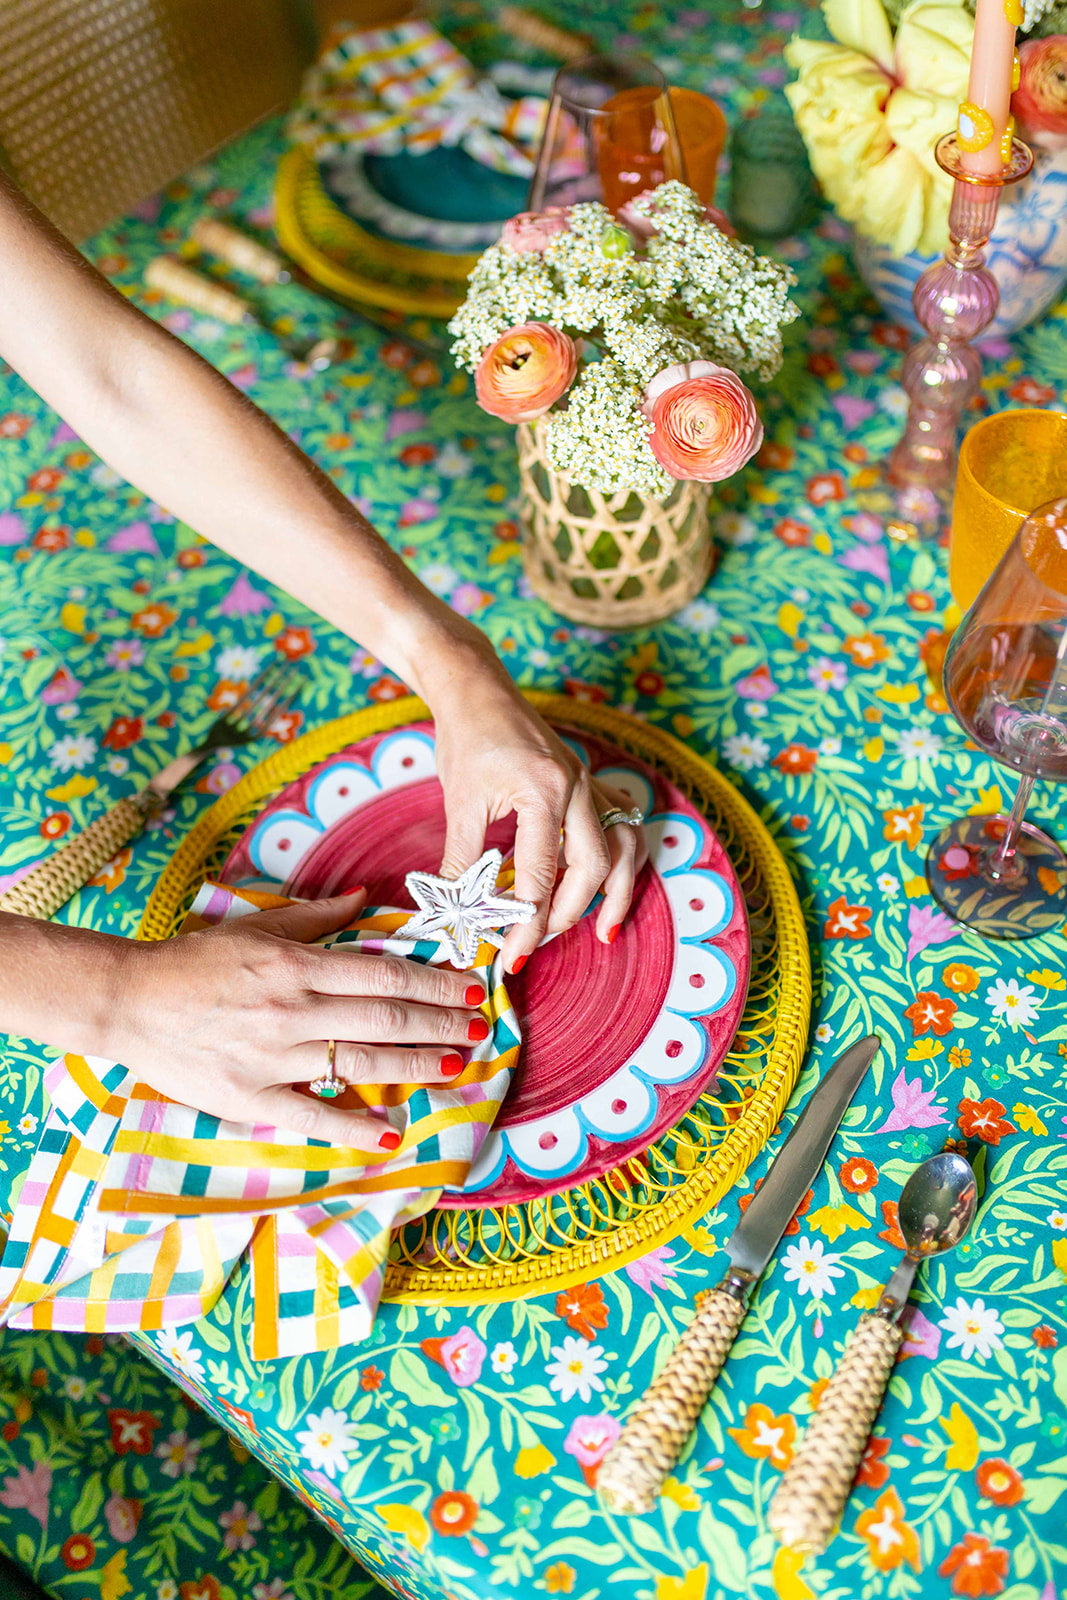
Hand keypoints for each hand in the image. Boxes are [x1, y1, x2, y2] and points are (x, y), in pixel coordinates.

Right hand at [109, 892, 486, 1145]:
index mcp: (296, 965)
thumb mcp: (257, 928)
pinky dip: (353, 1129)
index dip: (432, 982)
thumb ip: (317, 917)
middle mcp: (291, 1010)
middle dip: (440, 1023)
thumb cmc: (194, 961)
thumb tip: (365, 898)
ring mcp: (272, 1058)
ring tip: (456, 1065)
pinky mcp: (249, 1098)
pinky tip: (391, 1134)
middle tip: (477, 1027)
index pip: (383, 974)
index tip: (466, 987)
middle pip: (385, 1018)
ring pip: (362, 1064)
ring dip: (417, 1066)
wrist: (128, 1001)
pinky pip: (312, 1117)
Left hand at [432, 676, 646, 971]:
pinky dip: (624, 858)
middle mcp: (577, 786)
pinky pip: (624, 823)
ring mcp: (590, 782)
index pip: (540, 874)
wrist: (477, 688)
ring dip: (617, 891)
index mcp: (543, 790)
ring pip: (626, 845)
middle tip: (537, 943)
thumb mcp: (460, 802)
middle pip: (595, 866)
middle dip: (568, 914)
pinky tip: (612, 883)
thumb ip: (462, 862)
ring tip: (603, 930)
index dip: (526, 922)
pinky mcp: (590, 781)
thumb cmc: (466, 737)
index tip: (512, 955)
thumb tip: (456, 915)